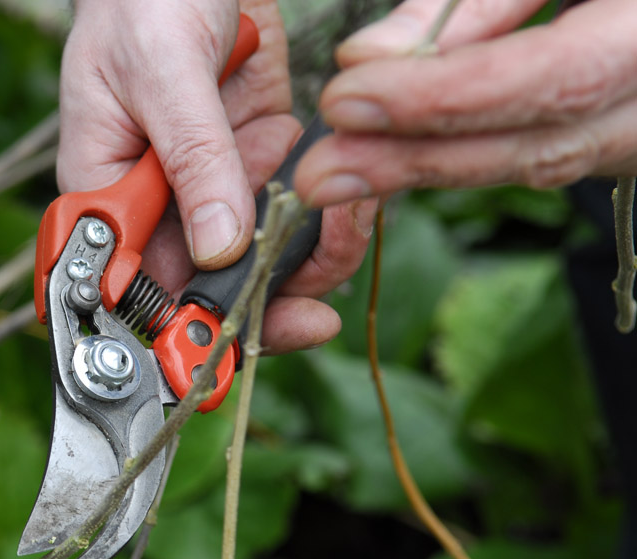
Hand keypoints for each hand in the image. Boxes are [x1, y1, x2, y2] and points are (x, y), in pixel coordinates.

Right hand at [58, 0, 375, 352]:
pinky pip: (297, 215)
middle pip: (203, 291)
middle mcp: (159, 203)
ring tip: (345, 225)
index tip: (224, 354)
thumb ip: (192, 159)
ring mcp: (213, 186)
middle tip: (312, 318)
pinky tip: (352, 201)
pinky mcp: (261, 159)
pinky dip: (331, 218)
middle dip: (261, 308)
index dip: (174, 332)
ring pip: (260, 261)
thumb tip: (217, 249)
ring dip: (308, 261)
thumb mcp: (162, 72)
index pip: (131, 288)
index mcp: (108, 193)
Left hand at [297, 0, 636, 206]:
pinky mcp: (617, 140)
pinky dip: (454, 156)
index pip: (556, 78)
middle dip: (415, 160)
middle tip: (317, 174)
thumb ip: (472, 2)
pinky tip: (381, 159)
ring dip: (423, 169)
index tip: (349, 97)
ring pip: (532, 164)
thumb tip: (365, 58)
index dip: (448, 97)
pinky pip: (533, 156)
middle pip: (537, 147)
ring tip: (331, 175)